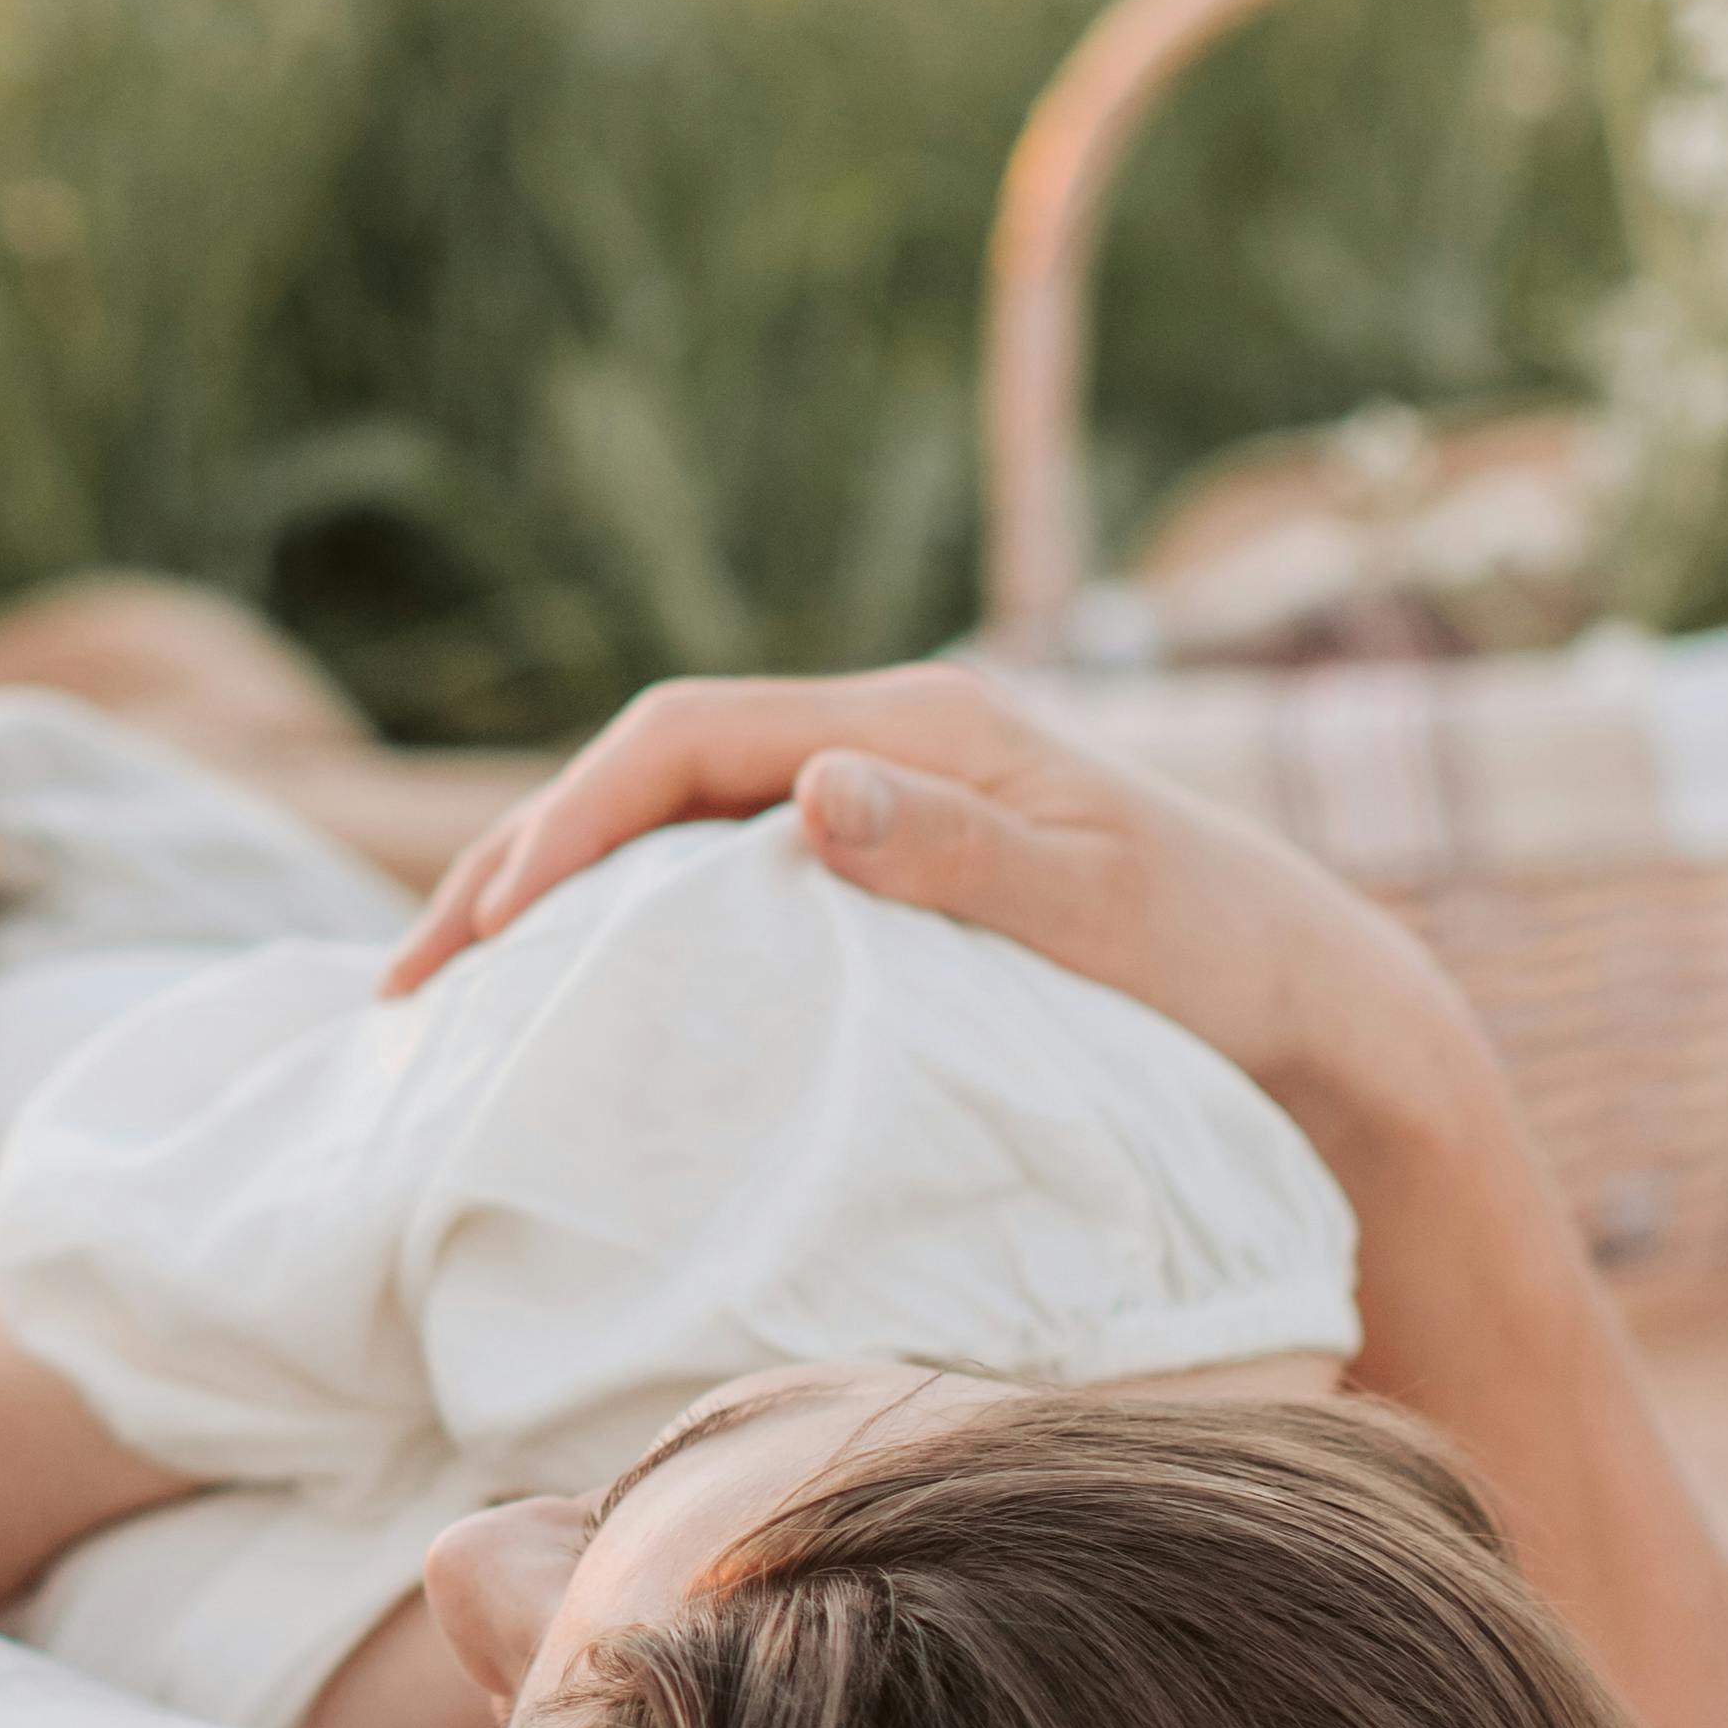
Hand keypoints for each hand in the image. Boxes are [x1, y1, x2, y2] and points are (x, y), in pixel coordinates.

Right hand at [377, 659, 1474, 1143]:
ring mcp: (878, 802)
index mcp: (915, 722)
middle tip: (413, 984)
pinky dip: (624, 930)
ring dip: (553, 900)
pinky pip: (717, 880)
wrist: (1315, 994)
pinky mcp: (884, 867)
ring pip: (668, 830)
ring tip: (453, 1000)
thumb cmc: (1224, 960)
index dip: (569, 819)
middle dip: (517, 864)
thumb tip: (811, 786)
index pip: (686, 736)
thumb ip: (965, 850)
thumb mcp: (1106, 909)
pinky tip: (575, 1004)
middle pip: (647, 772)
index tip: (488, 926)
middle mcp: (881, 742)